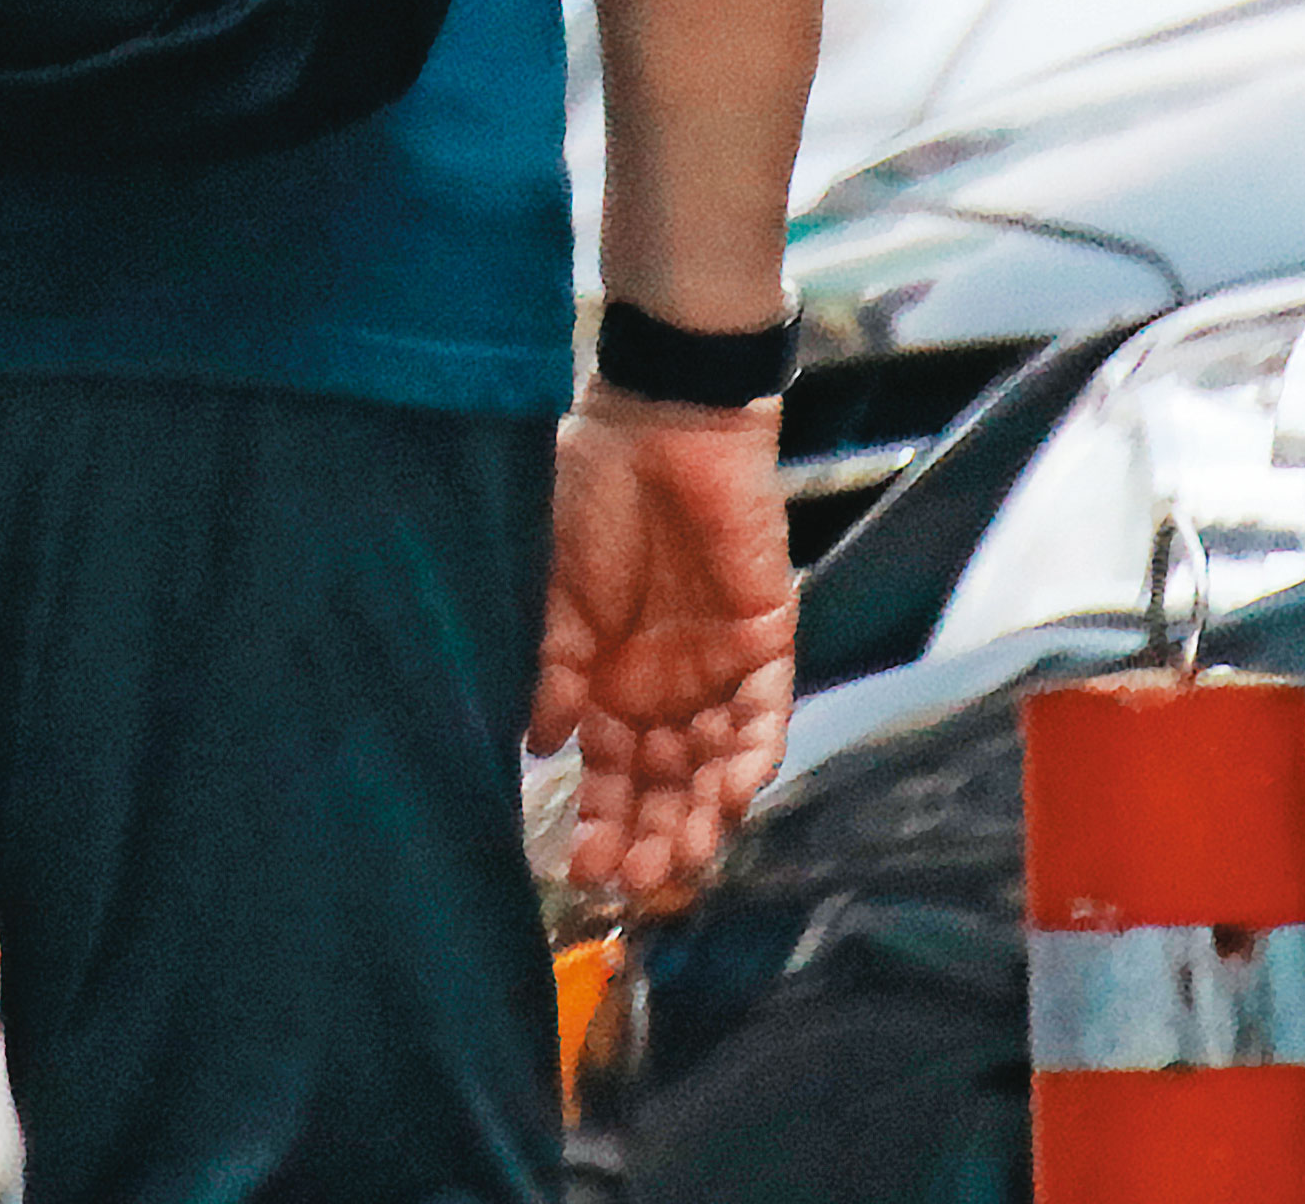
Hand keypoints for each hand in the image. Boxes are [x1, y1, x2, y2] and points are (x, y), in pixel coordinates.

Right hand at [533, 396, 794, 910]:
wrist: (660, 421)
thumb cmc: (591, 492)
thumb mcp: (554, 590)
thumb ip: (552, 668)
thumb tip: (539, 746)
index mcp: (606, 681)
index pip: (609, 773)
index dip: (601, 823)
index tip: (588, 872)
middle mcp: (663, 688)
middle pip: (666, 785)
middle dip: (654, 838)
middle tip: (642, 883)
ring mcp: (716, 668)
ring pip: (716, 763)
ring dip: (702, 813)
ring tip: (685, 856)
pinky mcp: (765, 640)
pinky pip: (765, 712)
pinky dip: (751, 753)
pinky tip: (733, 792)